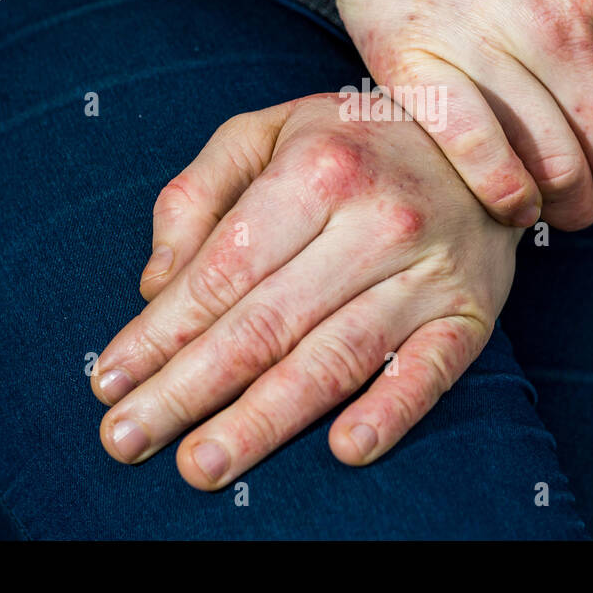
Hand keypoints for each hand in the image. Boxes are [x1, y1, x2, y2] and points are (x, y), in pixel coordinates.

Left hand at [92, 95, 521, 487]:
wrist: (483, 142)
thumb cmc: (355, 141)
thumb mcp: (270, 130)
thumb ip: (199, 192)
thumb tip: (154, 284)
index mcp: (316, 170)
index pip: (224, 271)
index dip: (160, 331)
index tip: (109, 380)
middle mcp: (374, 222)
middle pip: (265, 323)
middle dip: (187, 388)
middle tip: (126, 437)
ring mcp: (426, 274)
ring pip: (334, 358)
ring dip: (265, 419)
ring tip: (202, 462)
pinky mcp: (469, 314)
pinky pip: (429, 372)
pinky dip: (390, 412)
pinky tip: (345, 450)